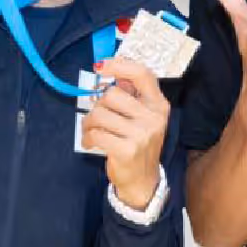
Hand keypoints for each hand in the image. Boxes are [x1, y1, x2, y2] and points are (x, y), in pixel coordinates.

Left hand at [82, 56, 171, 207]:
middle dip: (97, 106)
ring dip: (88, 123)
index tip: (100, 66)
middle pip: (111, 95)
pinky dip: (87, 138)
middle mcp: (153, 118)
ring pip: (100, 114)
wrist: (143, 181)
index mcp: (159, 105)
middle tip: (96, 119)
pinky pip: (96, 133)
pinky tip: (90, 143)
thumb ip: (131, 97)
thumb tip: (112, 74)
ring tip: (92, 131)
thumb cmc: (138, 146)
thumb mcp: (142, 119)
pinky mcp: (127, 150)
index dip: (119, 65)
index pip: (142, 75)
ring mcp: (141, 134)